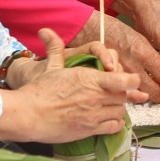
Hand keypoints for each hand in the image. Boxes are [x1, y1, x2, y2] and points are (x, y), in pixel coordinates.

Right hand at [0, 29, 145, 143]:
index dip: (131, 80)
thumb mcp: (51, 67)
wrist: (27, 115)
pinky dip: (115, 124)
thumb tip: (45, 30)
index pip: (124, 80)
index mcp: (90, 79)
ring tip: (107, 106)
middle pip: (123, 96)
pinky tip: (107, 120)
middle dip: (121, 94)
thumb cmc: (38, 90)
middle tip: (112, 93)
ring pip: (121, 112)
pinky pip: (114, 127)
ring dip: (117, 108)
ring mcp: (93, 115)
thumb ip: (56, 49)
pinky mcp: (89, 129)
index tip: (130, 81)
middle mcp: (95, 96)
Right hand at [68, 12, 159, 102]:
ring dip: (149, 96)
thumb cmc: (119, 33)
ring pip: (140, 93)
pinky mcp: (111, 78)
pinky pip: (125, 92)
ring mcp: (122, 73)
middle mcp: (134, 63)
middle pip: (154, 89)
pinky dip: (133, 94)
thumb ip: (152, 56)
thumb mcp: (141, 40)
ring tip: (154, 94)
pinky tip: (136, 91)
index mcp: (144, 52)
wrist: (95, 29)